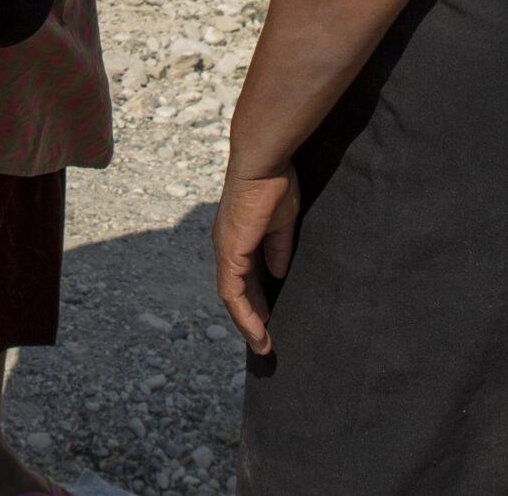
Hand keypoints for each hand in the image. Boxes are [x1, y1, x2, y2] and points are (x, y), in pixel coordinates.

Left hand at [213, 154, 299, 355]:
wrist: (264, 163)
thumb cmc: (274, 185)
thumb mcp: (281, 224)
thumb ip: (277, 248)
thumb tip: (277, 273)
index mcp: (238, 238)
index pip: (243, 278)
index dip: (255, 300)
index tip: (270, 318)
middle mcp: (226, 247)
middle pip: (235, 292)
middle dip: (250, 318)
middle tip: (265, 341)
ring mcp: (226, 251)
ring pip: (232, 298)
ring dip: (247, 323)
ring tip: (263, 345)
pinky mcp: (230, 253)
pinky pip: (233, 293)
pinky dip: (244, 314)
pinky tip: (257, 330)